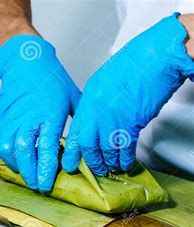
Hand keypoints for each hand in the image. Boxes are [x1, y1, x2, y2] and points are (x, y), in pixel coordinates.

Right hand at [0, 35, 80, 190]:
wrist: (25, 62)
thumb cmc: (51, 78)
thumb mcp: (72, 98)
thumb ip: (79, 121)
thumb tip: (88, 140)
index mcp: (49, 116)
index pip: (47, 149)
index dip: (46, 170)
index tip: (48, 183)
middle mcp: (28, 120)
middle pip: (25, 154)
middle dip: (31, 174)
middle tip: (38, 186)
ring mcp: (12, 120)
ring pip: (10, 151)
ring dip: (18, 167)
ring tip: (27, 176)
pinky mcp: (2, 120)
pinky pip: (1, 143)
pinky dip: (8, 156)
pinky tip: (17, 161)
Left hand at [62, 13, 193, 175]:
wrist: (158, 56)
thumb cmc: (137, 62)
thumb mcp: (106, 81)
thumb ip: (98, 102)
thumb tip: (97, 119)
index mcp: (89, 97)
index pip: (75, 129)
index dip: (72, 148)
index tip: (69, 160)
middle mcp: (97, 109)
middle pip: (86, 143)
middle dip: (89, 160)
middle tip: (93, 169)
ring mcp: (112, 117)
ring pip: (105, 149)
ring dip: (108, 162)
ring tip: (111, 168)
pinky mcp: (130, 123)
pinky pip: (124, 148)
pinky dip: (125, 159)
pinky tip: (125, 163)